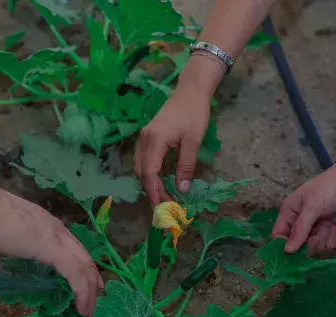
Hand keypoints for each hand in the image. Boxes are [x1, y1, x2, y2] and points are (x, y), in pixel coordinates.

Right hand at [0, 190, 102, 316]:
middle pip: (85, 258)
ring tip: (87, 311)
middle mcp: (59, 231)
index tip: (89, 286)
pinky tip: (80, 305)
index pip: (76, 249)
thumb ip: (27, 242)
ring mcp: (57, 238)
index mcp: (51, 226)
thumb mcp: (16, 232)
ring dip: (89, 291)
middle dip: (92, 282)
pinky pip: (74, 272)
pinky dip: (81, 290)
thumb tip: (26, 252)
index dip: (85, 269)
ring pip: (84, 266)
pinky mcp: (51, 249)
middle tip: (93, 303)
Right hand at [135, 84, 210, 205]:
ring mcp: (145, 137)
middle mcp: (145, 139)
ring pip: (141, 167)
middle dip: (151, 191)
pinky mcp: (148, 136)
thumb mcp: (193, 141)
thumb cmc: (194, 113)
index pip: (149, 173)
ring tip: (164, 196)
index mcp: (155, 140)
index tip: (162, 207)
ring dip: (150, 183)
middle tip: (165, 206)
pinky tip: (161, 180)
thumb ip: (186, 166)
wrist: (190, 91)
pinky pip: (145, 159)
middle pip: (142, 172)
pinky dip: (151, 173)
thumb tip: (182, 190)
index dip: (154, 192)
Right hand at [272, 164, 335, 255]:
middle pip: (296, 243)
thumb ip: (300, 229)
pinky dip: (330, 240)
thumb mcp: (312, 207)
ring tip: (327, 230)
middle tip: (316, 238)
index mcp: (290, 211)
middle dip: (305, 245)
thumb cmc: (330, 188)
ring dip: (319, 242)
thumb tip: (287, 251)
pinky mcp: (330, 228)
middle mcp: (300, 220)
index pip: (279, 234)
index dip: (283, 245)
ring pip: (311, 245)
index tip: (291, 256)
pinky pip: (325, 243)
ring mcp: (315, 225)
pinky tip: (334, 230)